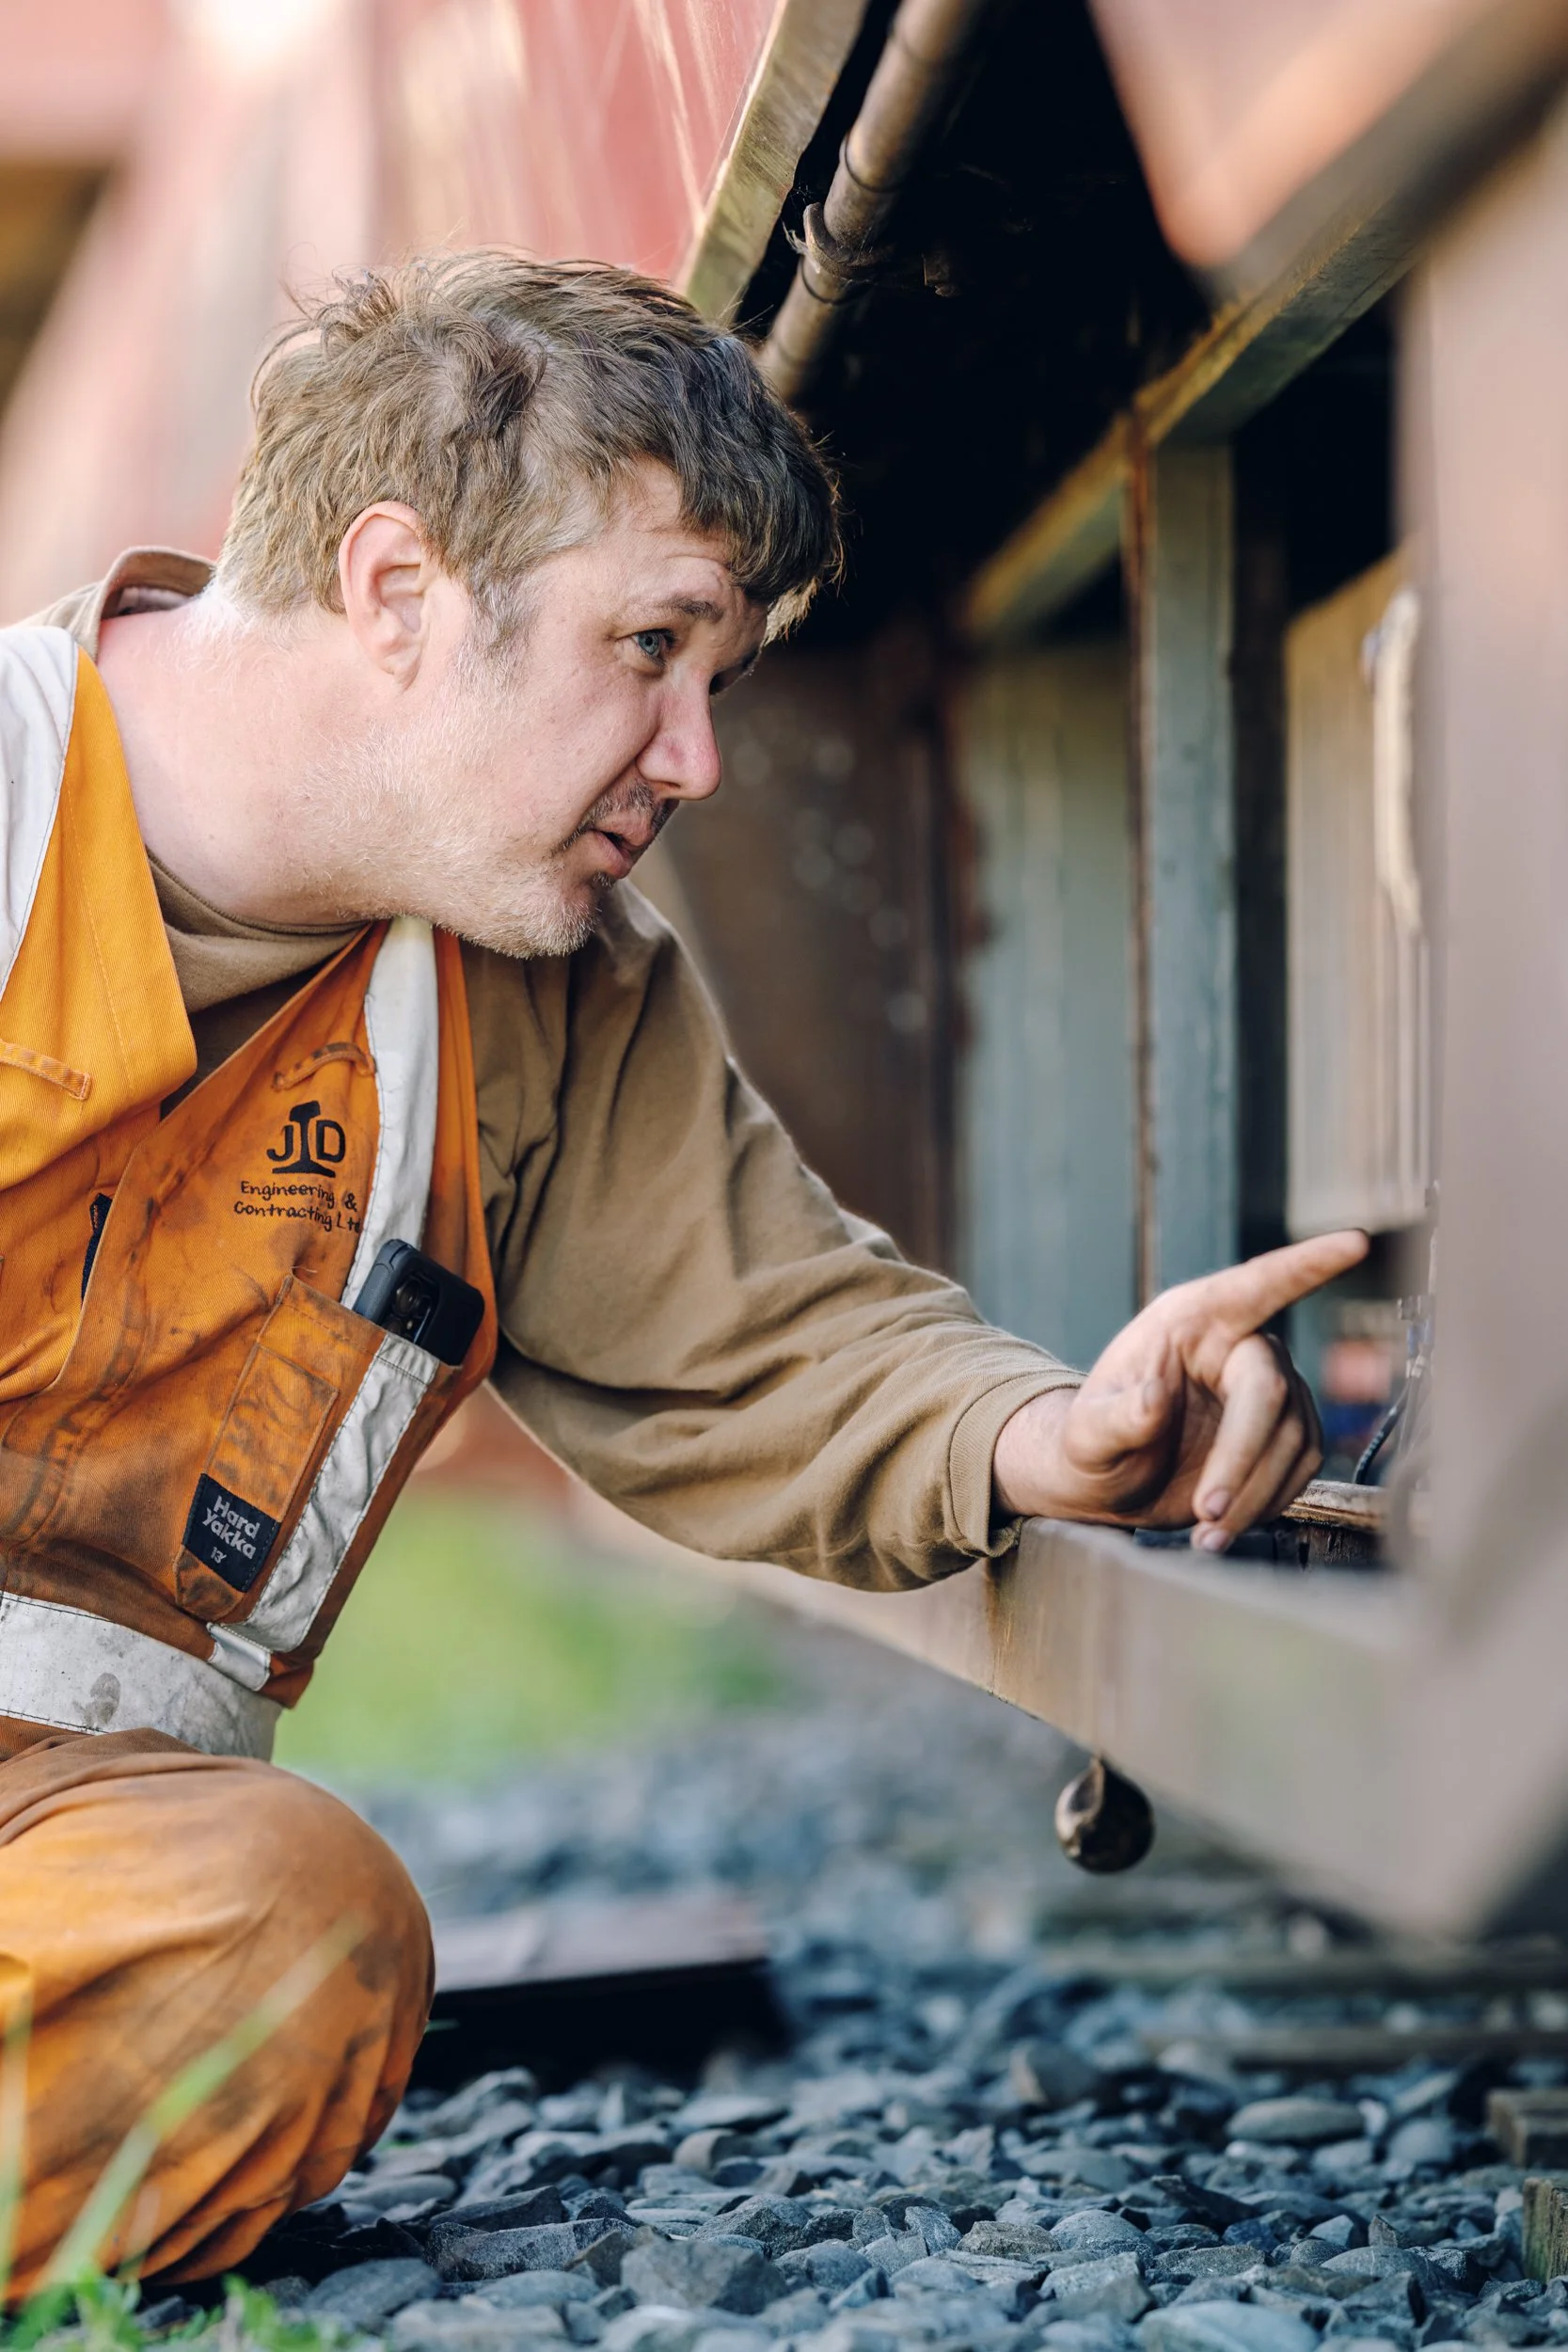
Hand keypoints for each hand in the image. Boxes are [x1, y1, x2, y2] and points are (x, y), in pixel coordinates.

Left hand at [992, 1231, 1368, 1550]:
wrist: (1108, 1482)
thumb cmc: (1091, 1444)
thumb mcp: (1086, 1435)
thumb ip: (1114, 1418)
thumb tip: (1153, 1399)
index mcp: (1190, 1320)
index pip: (1256, 1285)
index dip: (1308, 1264)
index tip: (1354, 1243)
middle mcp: (1238, 1345)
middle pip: (1271, 1392)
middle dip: (1243, 1458)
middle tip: (1206, 1512)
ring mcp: (1269, 1388)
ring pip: (1293, 1438)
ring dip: (1254, 1493)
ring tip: (1206, 1533)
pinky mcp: (1285, 1432)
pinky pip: (1301, 1466)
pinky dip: (1267, 1502)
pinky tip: (1228, 1523)